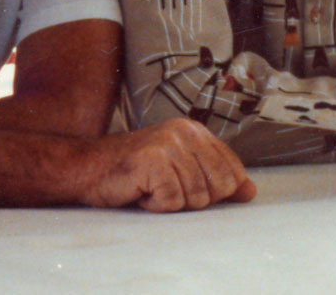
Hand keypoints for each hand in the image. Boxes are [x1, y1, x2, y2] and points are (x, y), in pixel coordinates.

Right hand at [90, 118, 255, 211]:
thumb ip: (214, 177)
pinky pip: (173, 202)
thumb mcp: (178, 169)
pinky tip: (140, 190)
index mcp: (194, 130)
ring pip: (197, 198)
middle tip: (164, 185)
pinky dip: (155, 205)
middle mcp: (184, 131)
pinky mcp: (153, 162)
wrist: (86, 167)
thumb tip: (249, 191)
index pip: (233, 172)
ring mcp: (168, 144)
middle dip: (193, 198)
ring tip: (149, 186)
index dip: (213, 190)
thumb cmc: (131, 171)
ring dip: (171, 202)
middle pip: (220, 187)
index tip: (183, 183)